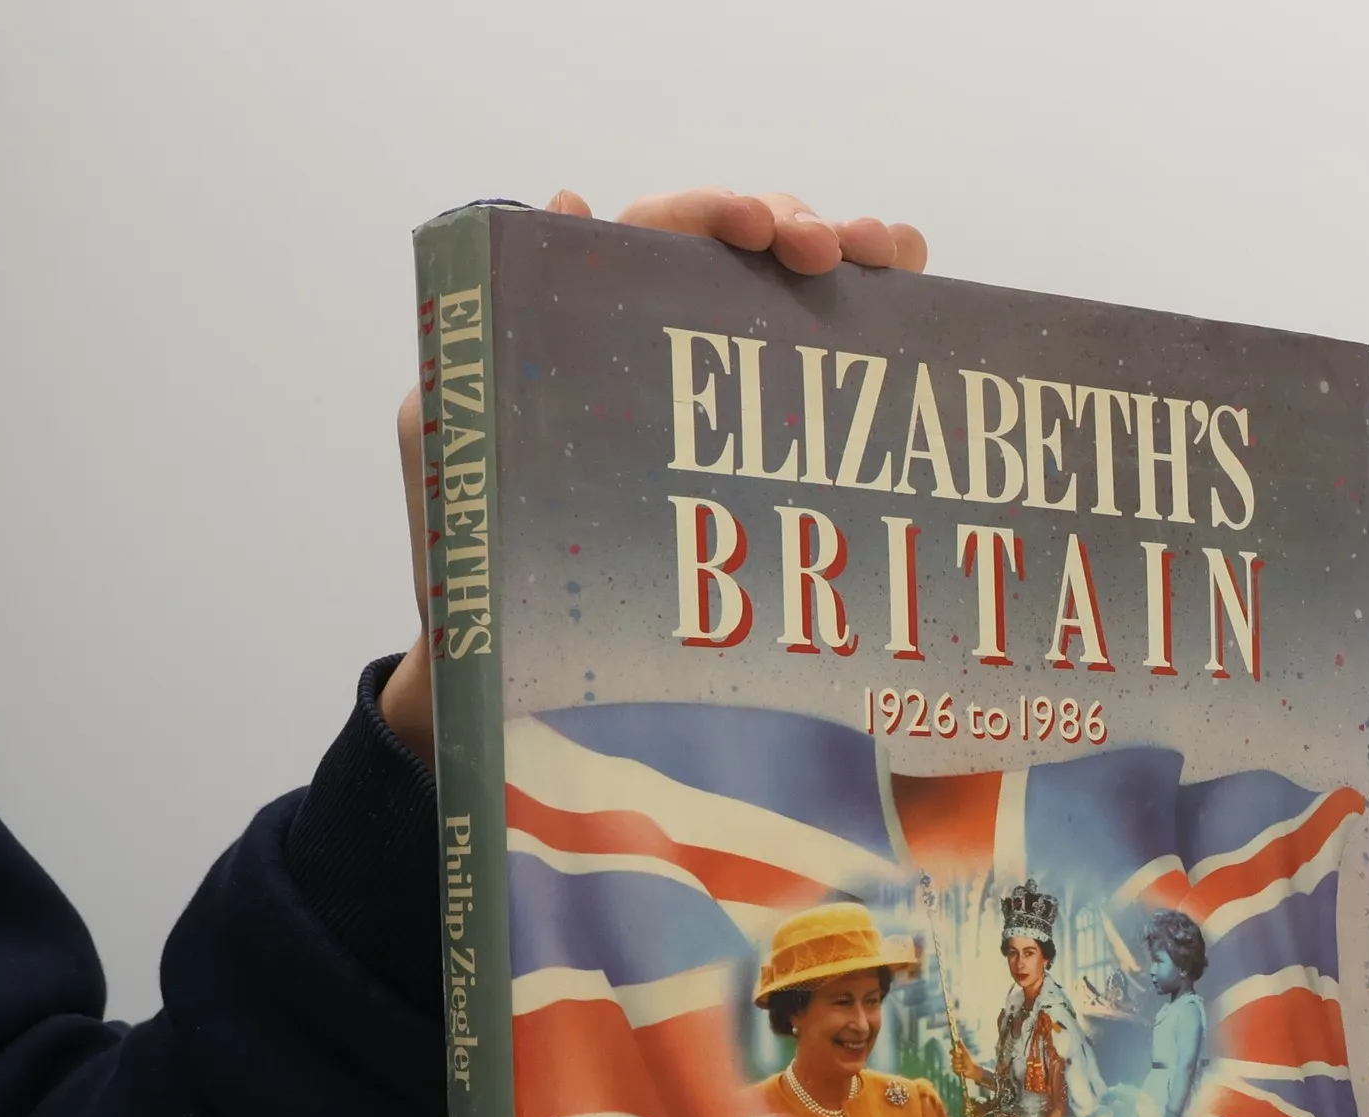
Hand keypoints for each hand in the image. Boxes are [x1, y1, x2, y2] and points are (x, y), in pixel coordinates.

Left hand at [384, 189, 929, 764]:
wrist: (521, 660)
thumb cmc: (472, 559)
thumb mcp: (455, 444)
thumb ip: (490, 337)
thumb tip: (566, 204)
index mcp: (582, 320)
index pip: (656, 232)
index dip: (711, 213)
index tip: (759, 231)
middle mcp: (656, 337)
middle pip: (741, 246)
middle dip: (798, 226)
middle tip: (841, 252)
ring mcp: (717, 386)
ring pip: (793, 292)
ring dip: (852, 254)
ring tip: (895, 257)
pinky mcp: (761, 437)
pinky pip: (820, 362)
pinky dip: (873, 316)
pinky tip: (913, 295)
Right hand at [950, 1037, 983, 1082]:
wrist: (972, 1069)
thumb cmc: (970, 1060)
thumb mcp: (965, 1052)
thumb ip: (962, 1046)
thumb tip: (959, 1039)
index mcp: (957, 1054)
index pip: (951, 1052)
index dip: (953, 1052)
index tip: (957, 1053)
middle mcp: (955, 1059)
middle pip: (952, 1059)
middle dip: (958, 1060)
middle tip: (963, 1061)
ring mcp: (954, 1065)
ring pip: (953, 1064)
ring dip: (960, 1065)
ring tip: (964, 1066)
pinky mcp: (955, 1071)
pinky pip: (954, 1069)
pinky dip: (959, 1069)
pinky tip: (963, 1070)